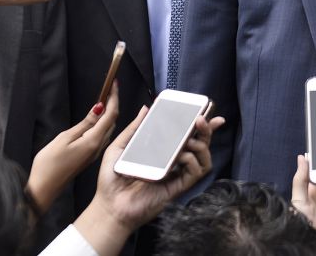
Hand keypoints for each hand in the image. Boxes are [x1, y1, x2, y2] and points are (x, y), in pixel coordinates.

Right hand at [26, 81, 119, 211]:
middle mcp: (98, 147)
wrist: (44, 188)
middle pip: (112, 121)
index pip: (110, 115)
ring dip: (110, 113)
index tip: (114, 83)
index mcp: (93, 141)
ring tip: (107, 98)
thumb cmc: (49, 164)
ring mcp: (94, 152)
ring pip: (109, 128)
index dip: (114, 97)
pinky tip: (99, 118)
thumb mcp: (64, 139)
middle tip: (111, 87)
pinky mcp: (89, 156)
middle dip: (114, 103)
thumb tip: (99, 108)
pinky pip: (102, 136)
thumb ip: (84, 124)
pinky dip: (104, 123)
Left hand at [74, 106, 224, 254]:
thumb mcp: (119, 147)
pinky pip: (195, 172)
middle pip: (200, 146)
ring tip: (188, 139)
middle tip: (201, 120)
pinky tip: (182, 155)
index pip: (186, 137)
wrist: (108, 205)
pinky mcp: (178, 187)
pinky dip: (193, 160)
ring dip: (200, 145)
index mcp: (162, 153)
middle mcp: (173, 163)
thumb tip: (145, 109)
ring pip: (203, 159)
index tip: (207, 113)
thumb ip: (134, 128)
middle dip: (206, 131)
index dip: (199, 127)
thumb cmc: (111, 180)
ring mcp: (177, 175)